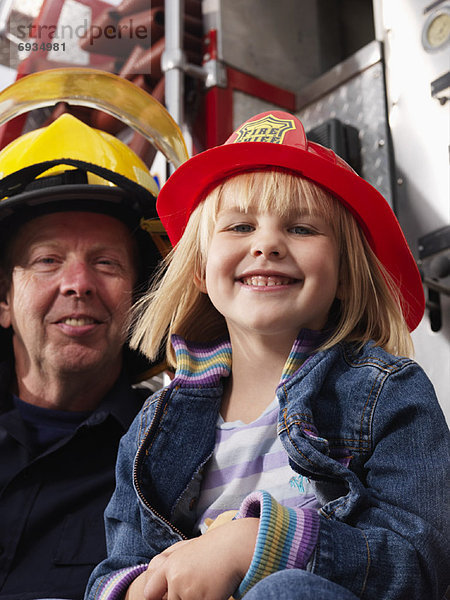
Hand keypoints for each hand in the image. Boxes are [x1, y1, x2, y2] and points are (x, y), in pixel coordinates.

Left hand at [134, 517, 257, 599]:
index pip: (149, 592)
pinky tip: (215, 591)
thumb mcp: (189, 547)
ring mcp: (188, 591)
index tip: (168, 595)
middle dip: (181, 598)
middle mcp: (175, 579)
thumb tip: (155, 569)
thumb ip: (171, 560)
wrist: (237, 546)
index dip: (158, 597)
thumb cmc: (215, 547)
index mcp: (169, 565)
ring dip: (196, 598)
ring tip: (207, 586)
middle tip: (195, 587)